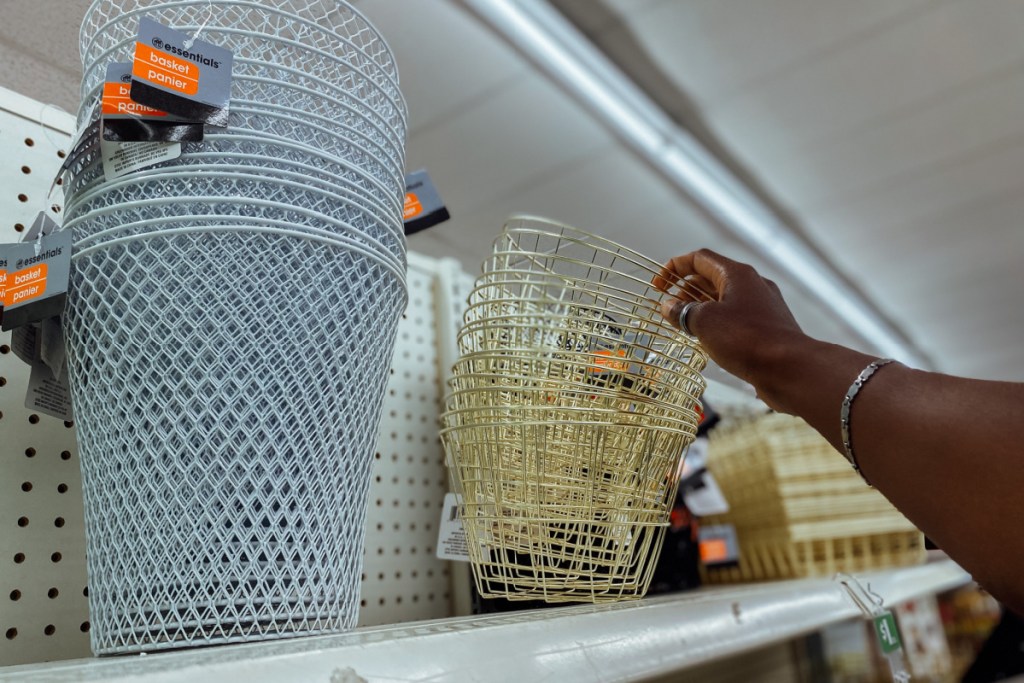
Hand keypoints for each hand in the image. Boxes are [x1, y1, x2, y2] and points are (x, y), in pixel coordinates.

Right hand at [651, 249, 806, 404]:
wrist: (790, 368)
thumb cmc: (747, 340)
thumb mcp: (705, 322)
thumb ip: (682, 312)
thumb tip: (669, 307)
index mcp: (737, 274)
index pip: (699, 259)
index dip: (674, 268)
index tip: (659, 286)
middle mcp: (753, 285)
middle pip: (712, 278)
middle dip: (687, 291)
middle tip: (670, 309)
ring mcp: (763, 306)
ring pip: (725, 300)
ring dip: (701, 309)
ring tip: (685, 327)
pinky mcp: (768, 327)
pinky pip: (737, 318)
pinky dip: (718, 324)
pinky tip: (709, 342)